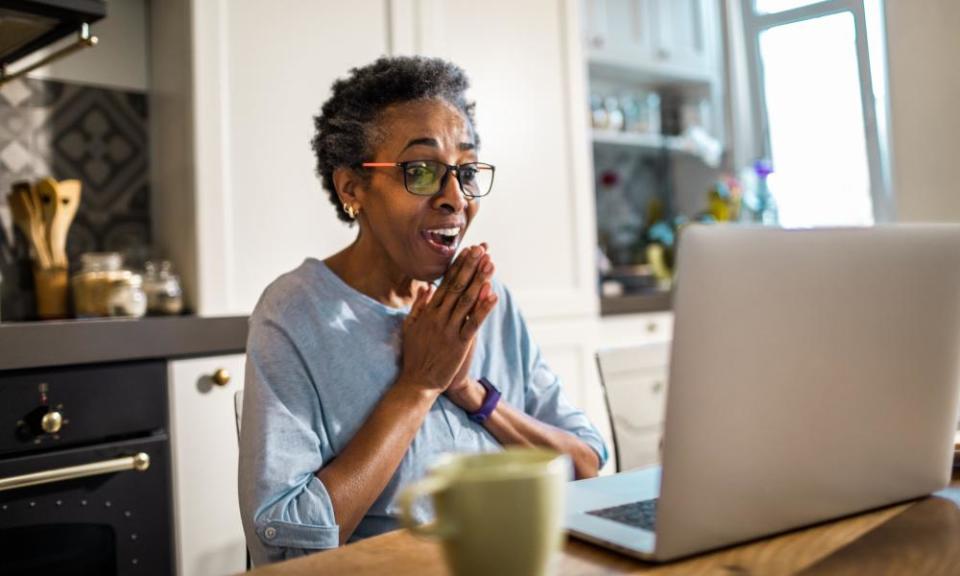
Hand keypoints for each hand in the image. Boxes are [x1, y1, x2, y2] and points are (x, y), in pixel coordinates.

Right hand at [399, 244, 497, 392]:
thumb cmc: (414, 355)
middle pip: (457, 287)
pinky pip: (473, 323)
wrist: (417, 382)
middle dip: (470, 267)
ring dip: (479, 281)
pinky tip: (493, 295)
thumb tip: (426, 287)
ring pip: (467, 301)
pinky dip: (483, 309)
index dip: (458, 266)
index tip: (467, 251)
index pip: (445, 283)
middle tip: (481, 249)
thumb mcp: (410, 327)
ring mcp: (449, 330)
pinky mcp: (459, 344)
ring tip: (490, 264)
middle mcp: (439, 317)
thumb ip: (418, 306)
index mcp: (428, 312)